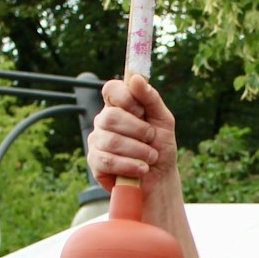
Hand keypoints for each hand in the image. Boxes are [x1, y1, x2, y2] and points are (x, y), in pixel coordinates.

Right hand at [88, 76, 178, 193]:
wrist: (160, 179)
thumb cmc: (161, 147)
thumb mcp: (163, 120)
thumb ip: (151, 98)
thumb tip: (136, 78)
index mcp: (119, 106)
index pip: (111, 89)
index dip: (125, 97)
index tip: (141, 111)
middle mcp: (104, 121)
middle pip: (111, 116)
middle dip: (139, 130)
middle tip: (151, 139)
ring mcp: (97, 141)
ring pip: (112, 141)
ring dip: (139, 151)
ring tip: (151, 157)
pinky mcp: (95, 162)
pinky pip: (108, 161)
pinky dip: (130, 165)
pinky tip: (141, 169)